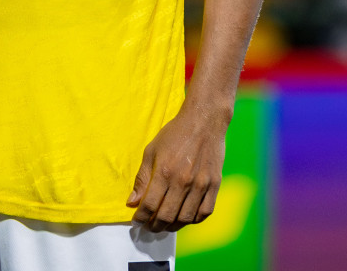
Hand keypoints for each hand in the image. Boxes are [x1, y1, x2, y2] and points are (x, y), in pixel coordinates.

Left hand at [127, 104, 229, 231]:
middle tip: (150, 226)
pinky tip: (185, 217)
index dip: (140, 218)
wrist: (204, 121)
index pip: (149, 205)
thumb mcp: (151, 151)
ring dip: (172, 226)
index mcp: (164, 172)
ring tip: (165, 224)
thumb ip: (142, 178)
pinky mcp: (215, 184)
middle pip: (166, 216)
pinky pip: (205, 212)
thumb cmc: (174, 134)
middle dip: (154, 226)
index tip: (136, 221)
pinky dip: (193, 220)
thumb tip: (132, 202)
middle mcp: (183, 181)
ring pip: (185, 218)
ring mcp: (201, 184)